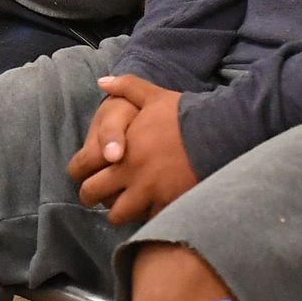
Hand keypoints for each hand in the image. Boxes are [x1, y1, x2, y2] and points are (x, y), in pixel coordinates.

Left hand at [77, 76, 195, 225]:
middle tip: (102, 198)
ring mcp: (151, 192)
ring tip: (127, 206)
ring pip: (119, 215)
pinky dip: (147, 217)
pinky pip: (149, 220)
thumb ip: (126, 87)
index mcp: (121, 150)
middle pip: (94, 196)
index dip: (81, 177)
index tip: (88, 179)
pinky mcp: (171, 204)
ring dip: (120, 211)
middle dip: (94, 198)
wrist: (220, 133)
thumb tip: (102, 80)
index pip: (82, 171)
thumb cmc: (184, 115)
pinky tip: (152, 208)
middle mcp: (131, 175)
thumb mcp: (153, 96)